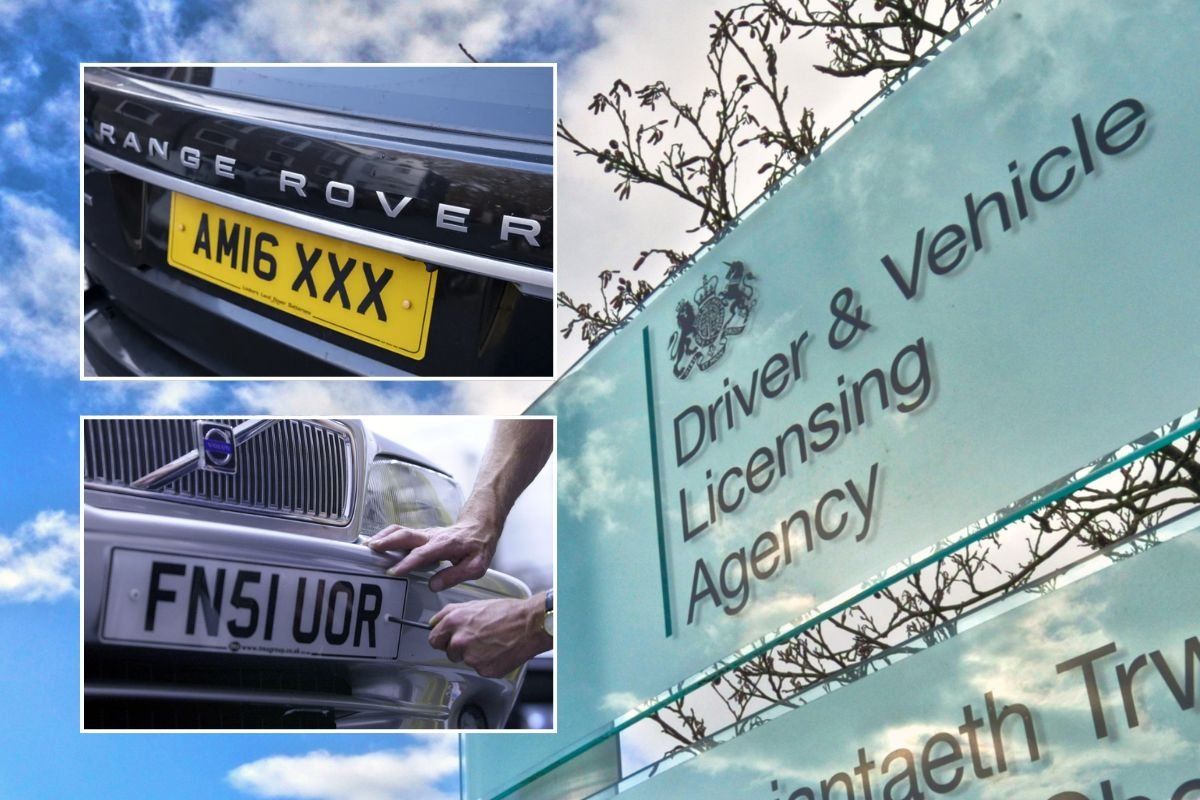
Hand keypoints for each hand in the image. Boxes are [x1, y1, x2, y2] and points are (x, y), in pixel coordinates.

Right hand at [367, 519, 497, 591]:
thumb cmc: (478, 547)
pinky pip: (402, 533)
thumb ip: (455, 576)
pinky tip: (376, 544)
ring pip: (401, 531)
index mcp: (445, 545)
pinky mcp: (421, 535)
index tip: (393, 571)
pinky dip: (387, 536)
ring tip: (367, 546)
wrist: (479, 527)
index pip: (422, 554)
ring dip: (384, 536)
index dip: (407, 562)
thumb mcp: (476, 566)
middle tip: (371, 549)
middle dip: (388, 542)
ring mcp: (425, 534)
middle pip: (406, 535)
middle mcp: (432, 537)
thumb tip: (433, 585)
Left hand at [428, 594, 551, 677]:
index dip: (442, 638)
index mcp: (454, 622)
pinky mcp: (483, 670)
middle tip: (475, 639)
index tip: (448, 639)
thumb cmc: (506, 612)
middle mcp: (459, 641)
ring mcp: (471, 658)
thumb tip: (433, 622)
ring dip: (473, 655)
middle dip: (457, 648)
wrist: (529, 625)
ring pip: (464, 660)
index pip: (434, 639)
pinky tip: (497, 651)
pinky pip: (479, 668)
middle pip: (448, 652)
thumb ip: (449, 613)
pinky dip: (487, 662)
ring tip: (490, 642)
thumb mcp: (473, 604)